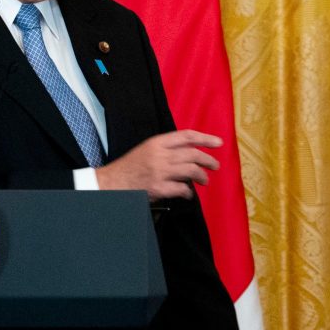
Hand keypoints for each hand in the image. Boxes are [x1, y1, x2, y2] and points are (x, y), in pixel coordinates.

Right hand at [94, 129, 221, 200]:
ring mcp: (160, 172)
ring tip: (204, 180)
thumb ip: (167, 149)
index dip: (205, 138)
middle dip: (208, 160)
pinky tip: (188, 194)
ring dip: (202, 176)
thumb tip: (190, 154)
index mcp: (157, 142)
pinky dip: (188, 192)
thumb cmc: (130, 167)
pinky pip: (181, 189)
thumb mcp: (147, 150)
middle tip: (215, 165)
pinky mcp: (158, 188)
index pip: (187, 136)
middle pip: (193, 154)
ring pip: (191, 171)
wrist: (111, 183)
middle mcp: (160, 155)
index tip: (218, 143)